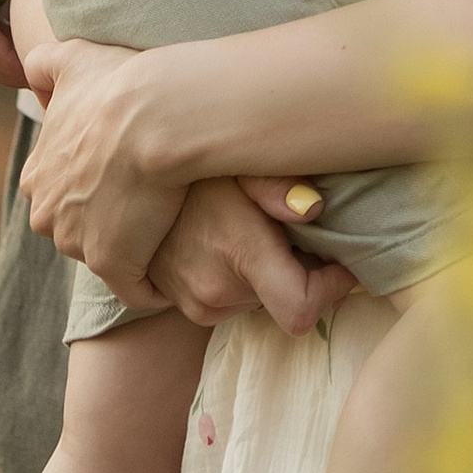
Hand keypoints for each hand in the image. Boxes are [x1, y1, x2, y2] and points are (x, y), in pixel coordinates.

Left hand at [21, 34, 184, 305]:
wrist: (156, 115)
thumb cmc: (120, 84)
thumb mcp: (73, 60)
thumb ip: (44, 63)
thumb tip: (31, 70)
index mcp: (38, 176)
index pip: (67, 193)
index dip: (102, 183)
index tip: (133, 172)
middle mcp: (48, 215)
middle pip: (83, 228)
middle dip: (113, 221)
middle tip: (155, 200)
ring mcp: (78, 244)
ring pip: (111, 254)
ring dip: (137, 248)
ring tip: (173, 228)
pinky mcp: (113, 265)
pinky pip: (138, 287)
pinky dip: (156, 282)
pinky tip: (179, 261)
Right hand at [145, 179, 357, 335]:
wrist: (129, 180)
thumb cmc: (192, 165)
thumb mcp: (238, 162)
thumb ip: (277, 184)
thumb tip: (316, 208)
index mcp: (239, 254)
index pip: (300, 309)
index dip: (331, 290)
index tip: (343, 263)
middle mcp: (217, 291)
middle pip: (286, 301)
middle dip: (302, 272)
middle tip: (295, 231)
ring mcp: (197, 304)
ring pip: (260, 301)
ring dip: (269, 276)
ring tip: (257, 232)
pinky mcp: (183, 307)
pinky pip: (233, 301)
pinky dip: (243, 280)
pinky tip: (233, 243)